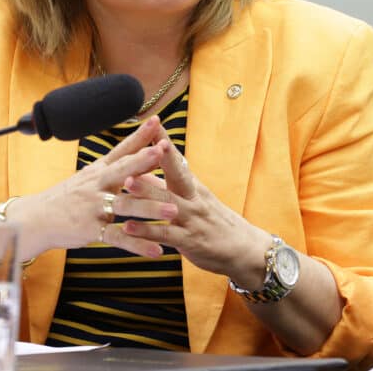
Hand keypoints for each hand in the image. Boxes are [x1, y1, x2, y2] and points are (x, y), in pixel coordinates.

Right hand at [32, 116, 175, 255]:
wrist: (35, 219)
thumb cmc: (68, 197)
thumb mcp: (91, 177)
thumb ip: (117, 167)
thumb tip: (146, 152)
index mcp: (100, 170)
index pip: (122, 149)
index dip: (139, 135)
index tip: (157, 121)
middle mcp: (97, 184)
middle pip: (123, 169)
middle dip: (143, 159)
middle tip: (163, 150)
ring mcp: (93, 206)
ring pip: (125, 205)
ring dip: (150, 208)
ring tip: (173, 211)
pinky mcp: (91, 229)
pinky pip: (118, 238)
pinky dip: (137, 245)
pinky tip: (156, 251)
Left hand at [116, 125, 272, 281]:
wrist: (245, 249)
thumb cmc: (215, 221)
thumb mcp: (196, 200)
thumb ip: (171, 186)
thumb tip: (146, 170)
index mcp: (193, 186)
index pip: (179, 159)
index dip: (166, 141)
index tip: (153, 123)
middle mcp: (194, 197)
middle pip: (178, 174)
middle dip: (161, 158)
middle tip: (143, 145)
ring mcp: (192, 219)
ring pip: (168, 202)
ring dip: (147, 192)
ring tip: (126, 183)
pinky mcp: (190, 241)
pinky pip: (166, 235)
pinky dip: (146, 231)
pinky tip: (128, 228)